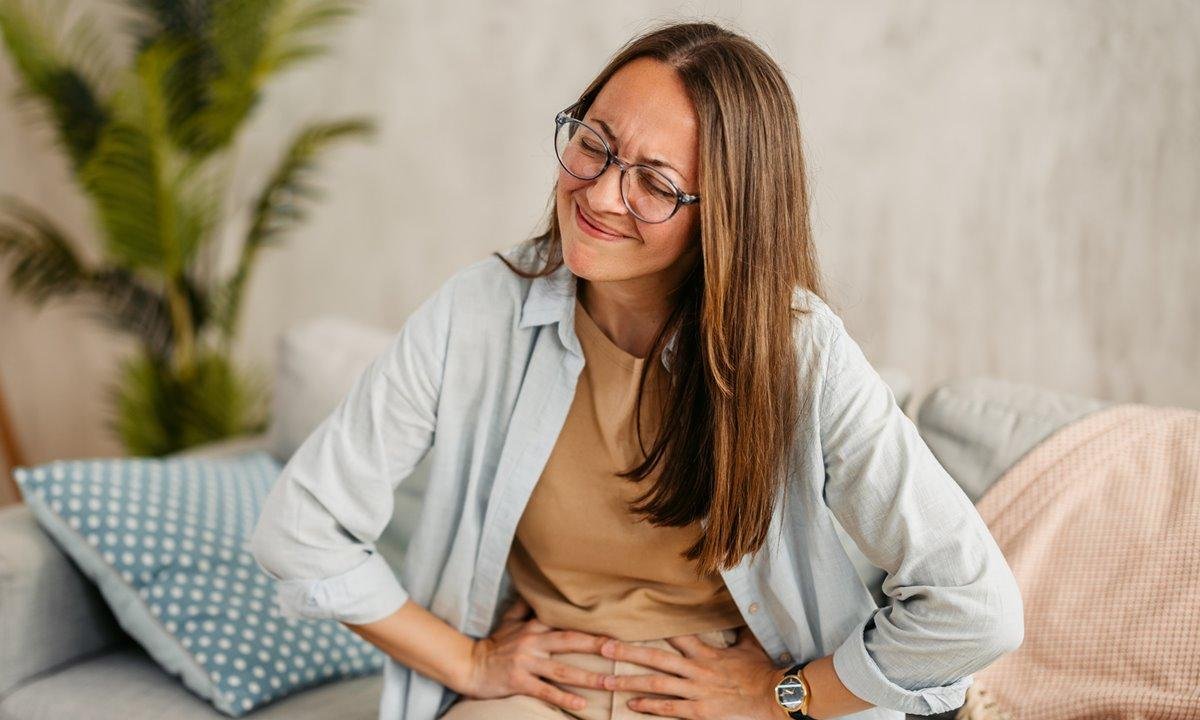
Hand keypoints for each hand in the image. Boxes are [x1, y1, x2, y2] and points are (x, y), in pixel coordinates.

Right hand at [459, 595, 612, 713]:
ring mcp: (526, 662)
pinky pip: (545, 691)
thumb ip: (525, 607)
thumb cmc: (493, 644)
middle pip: (571, 642)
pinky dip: (564, 698)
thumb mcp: (508, 621)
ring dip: (588, 677)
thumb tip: (536, 589)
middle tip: (621, 651)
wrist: (468, 664)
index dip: (590, 625)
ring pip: (562, 670)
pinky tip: (581, 705)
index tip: (613, 628)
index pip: (567, 623)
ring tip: (609, 682)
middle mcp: (533, 641)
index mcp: (534, 626)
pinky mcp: (518, 682)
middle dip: (597, 646)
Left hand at [597, 627, 786, 719]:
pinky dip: (650, 707)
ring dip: (629, 681)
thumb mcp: (751, 645)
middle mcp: (696, 668)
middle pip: (655, 657)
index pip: (676, 635)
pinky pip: (669, 708)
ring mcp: (696, 690)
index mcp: (707, 652)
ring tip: (607, 680)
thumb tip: (745, 608)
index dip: (653, 626)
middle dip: (628, 652)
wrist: (776, 695)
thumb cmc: (764, 671)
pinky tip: (631, 706)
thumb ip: (741, 630)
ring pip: (656, 683)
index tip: (631, 619)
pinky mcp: (699, 710)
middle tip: (603, 647)